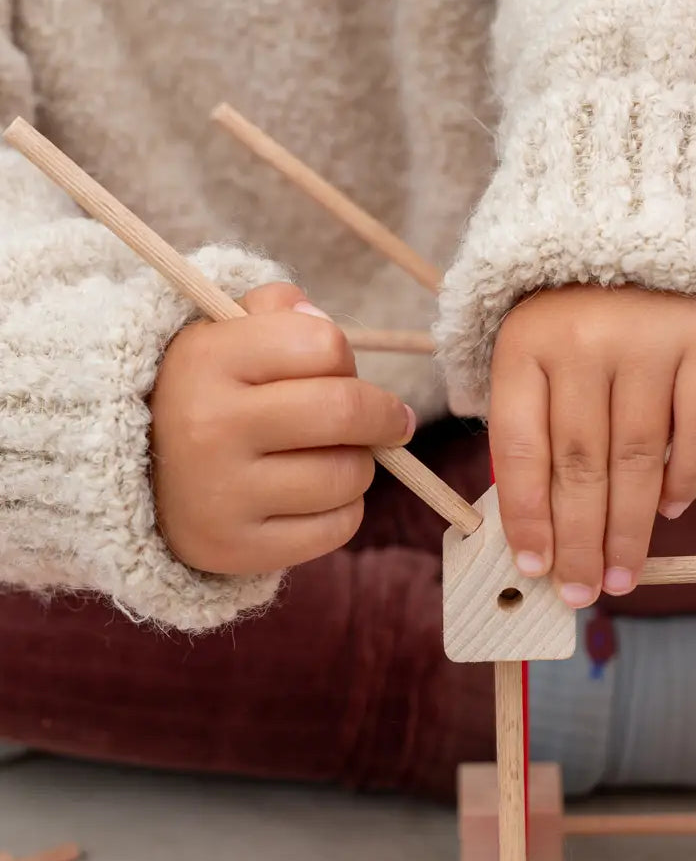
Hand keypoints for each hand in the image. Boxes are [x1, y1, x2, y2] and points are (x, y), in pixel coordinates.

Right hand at [150, 283, 413, 575]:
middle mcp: (207, 427)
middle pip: (346, 411)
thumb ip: (278, 310)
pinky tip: (316, 496)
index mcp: (204, 360)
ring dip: (359, 464)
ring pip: (349, 473)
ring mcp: (220, 495)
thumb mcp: (225, 335)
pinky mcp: (237, 550)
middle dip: (385, 415)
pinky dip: (344, 509)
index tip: (343, 370)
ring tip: (331, 457)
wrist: (136, 480)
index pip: (323, 343)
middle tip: (394, 420)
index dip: (342, 355)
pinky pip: (339, 527)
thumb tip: (322, 321)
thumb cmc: (209, 394)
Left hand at [489, 285, 695, 606]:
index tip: (533, 567)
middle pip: (579, 466)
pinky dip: (685, 477)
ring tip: (623, 575)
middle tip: (583, 592)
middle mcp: (583, 341)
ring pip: (636, 458)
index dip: (527, 517)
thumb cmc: (581, 305)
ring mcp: (648, 338)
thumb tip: (535, 524)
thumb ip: (531, 418)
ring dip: (629, 528)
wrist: (649, 219)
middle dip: (580, 542)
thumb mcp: (535, 344)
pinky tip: (669, 510)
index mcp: (525, 344)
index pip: (520, 450)